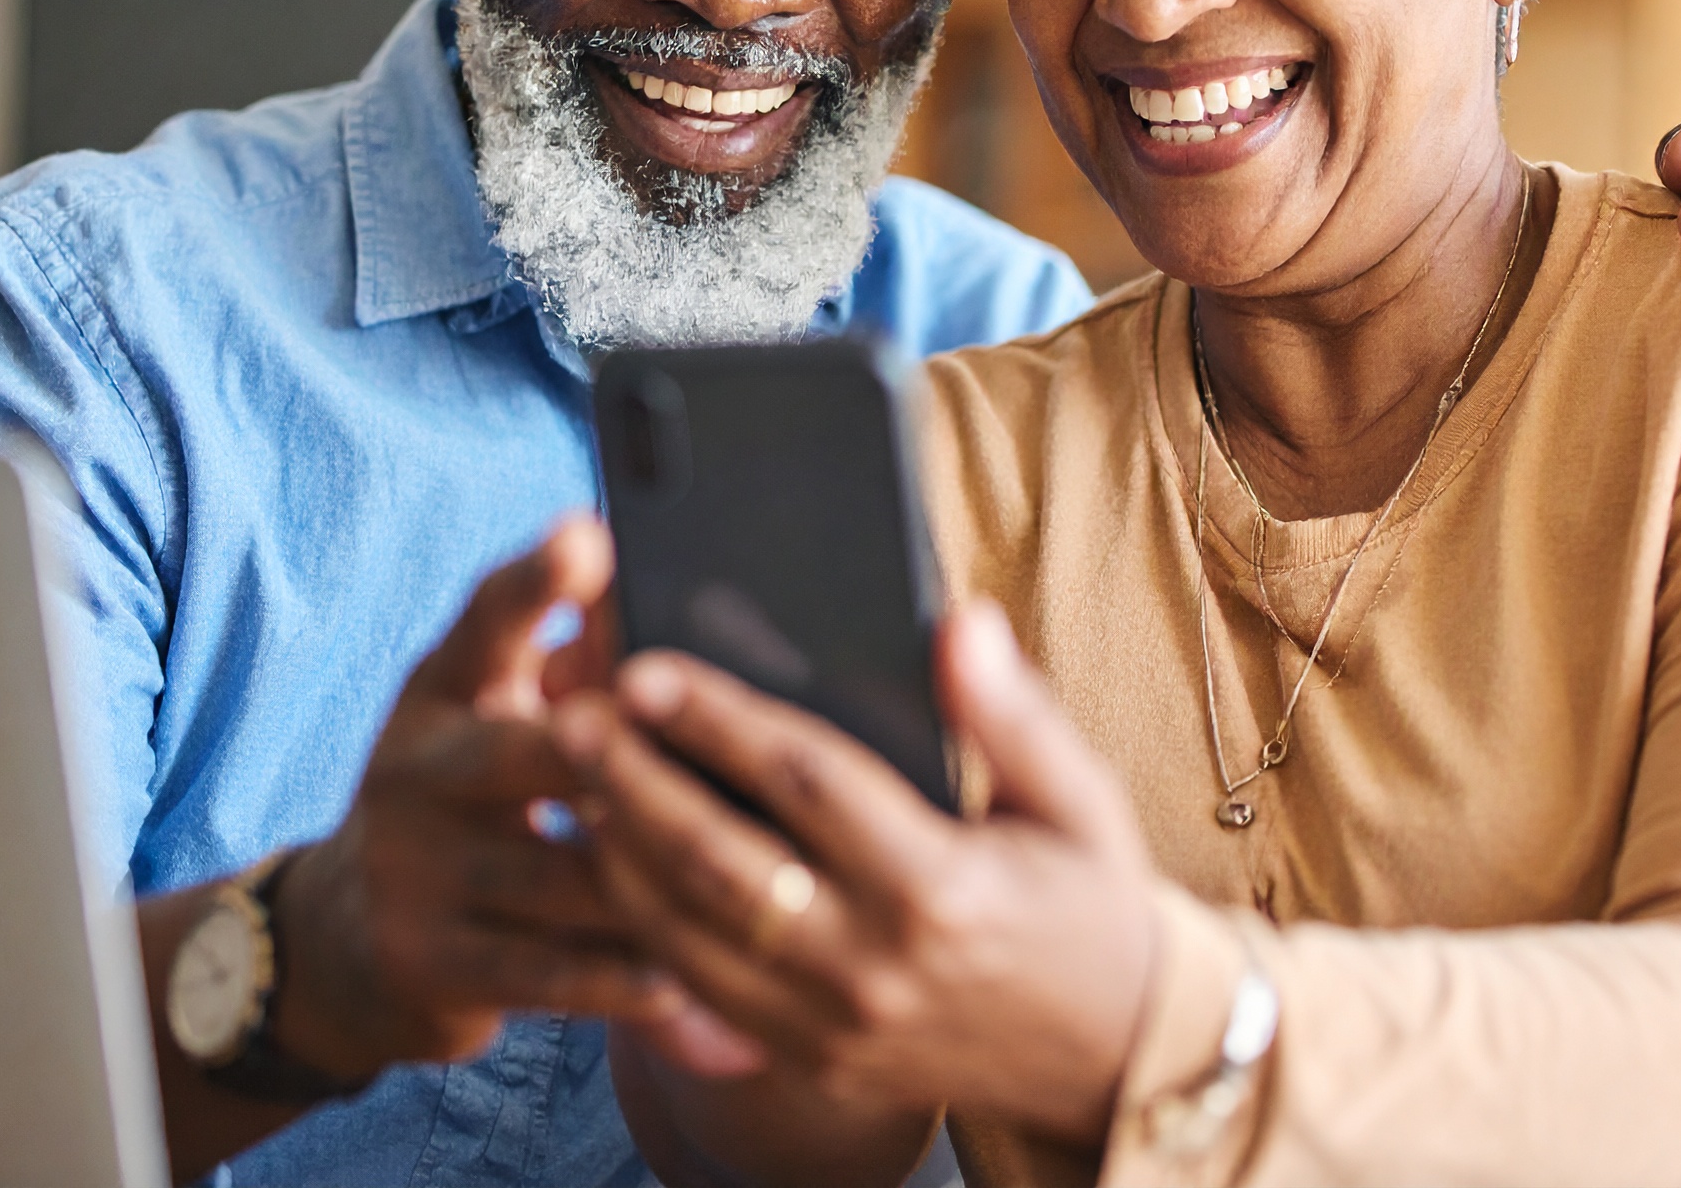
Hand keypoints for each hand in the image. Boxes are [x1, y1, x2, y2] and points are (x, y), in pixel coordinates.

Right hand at [270, 515, 683, 1080]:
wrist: (346, 940)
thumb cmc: (464, 798)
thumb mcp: (485, 713)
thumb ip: (561, 655)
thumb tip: (644, 571)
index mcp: (439, 690)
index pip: (484, 622)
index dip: (535, 581)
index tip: (588, 536)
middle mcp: (415, 769)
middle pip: (538, 751)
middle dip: (627, 758)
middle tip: (708, 758)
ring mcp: (416, 868)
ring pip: (569, 874)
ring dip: (660, 883)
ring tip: (750, 886)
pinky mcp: (431, 960)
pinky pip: (554, 972)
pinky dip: (628, 976)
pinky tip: (689, 981)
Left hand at [556, 602, 1158, 1148]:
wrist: (1110, 1057)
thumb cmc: (1089, 903)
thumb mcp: (1077, 799)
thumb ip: (1011, 712)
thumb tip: (961, 621)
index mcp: (941, 885)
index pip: (805, 782)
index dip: (718, 720)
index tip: (648, 665)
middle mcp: (875, 963)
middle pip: (720, 861)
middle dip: (634, 780)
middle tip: (570, 713)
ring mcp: (832, 1025)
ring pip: (687, 936)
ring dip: (618, 852)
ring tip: (571, 777)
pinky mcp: (808, 1059)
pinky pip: (697, 994)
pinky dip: (642, 926)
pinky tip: (610, 864)